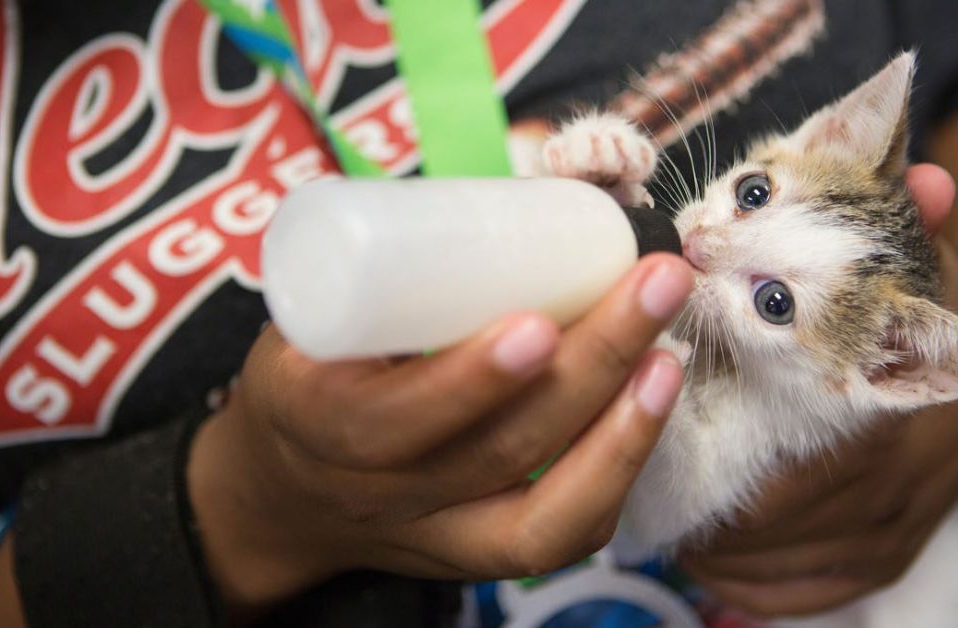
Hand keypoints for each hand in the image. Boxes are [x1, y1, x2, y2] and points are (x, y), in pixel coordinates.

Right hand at [188, 254, 693, 616]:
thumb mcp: (317, 304)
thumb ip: (403, 248)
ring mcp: (436, 535)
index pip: (389, 418)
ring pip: (543, 513)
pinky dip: (619, 470)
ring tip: (669, 352)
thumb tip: (541, 145)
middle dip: (590, 366)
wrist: (288, 488)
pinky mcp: (482, 556)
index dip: (469, 380)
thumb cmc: (317, 366)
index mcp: (316, 418)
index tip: (539, 323)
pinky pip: (564, 535)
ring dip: (622, 430)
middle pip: (496, 451)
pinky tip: (655, 401)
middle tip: (654, 284)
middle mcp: (378, 492)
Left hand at [679, 165, 957, 617]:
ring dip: (705, 542)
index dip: (703, 450)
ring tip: (649, 507)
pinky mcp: (881, 565)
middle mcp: (885, 488)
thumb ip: (903, 223)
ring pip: (769, 566)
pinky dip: (744, 583)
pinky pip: (795, 596)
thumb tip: (928, 179)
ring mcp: (884, 536)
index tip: (647, 429)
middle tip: (626, 472)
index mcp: (886, 415)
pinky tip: (706, 554)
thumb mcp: (917, 262)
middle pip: (761, 518)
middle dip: (689, 499)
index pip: (779, 454)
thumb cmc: (930, 316)